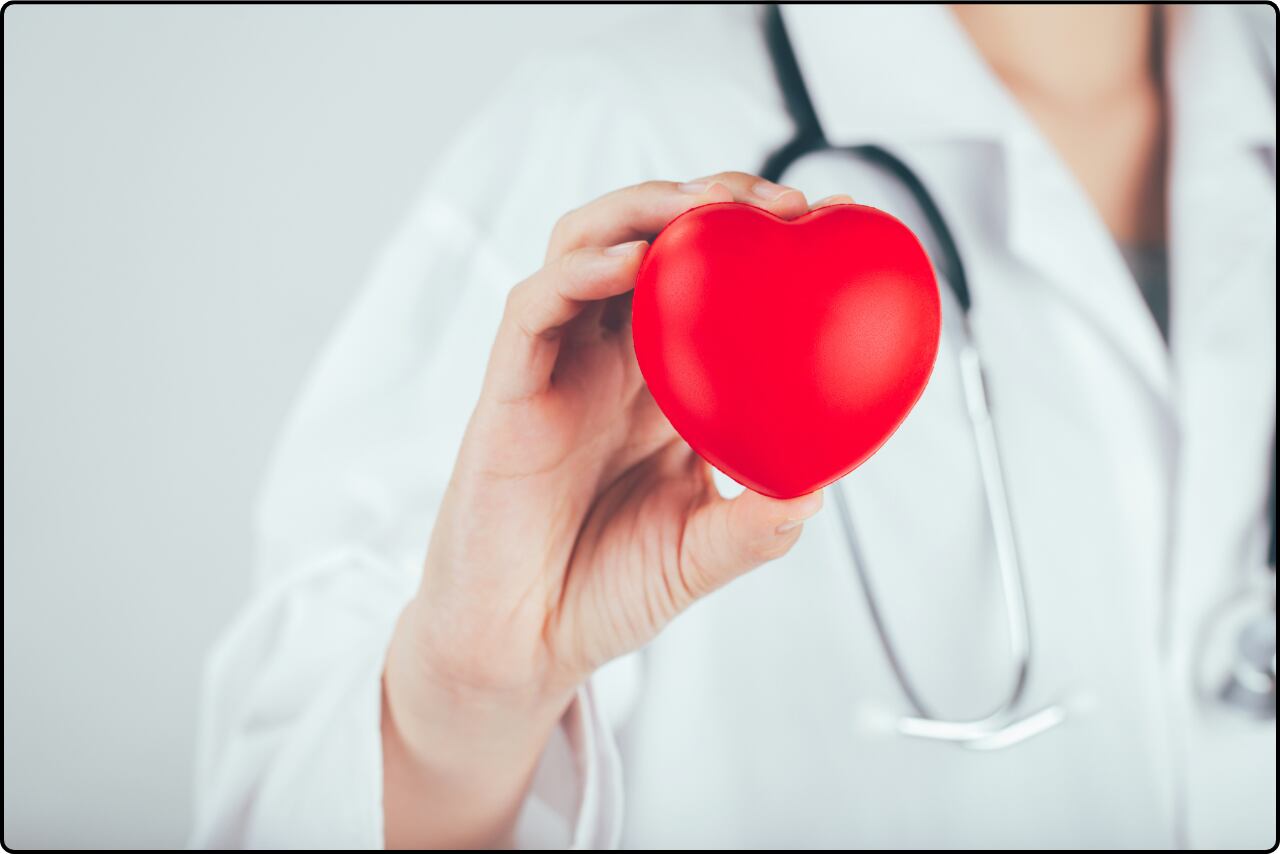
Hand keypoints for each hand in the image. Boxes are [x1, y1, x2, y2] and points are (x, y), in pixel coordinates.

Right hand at [382, 174, 851, 847]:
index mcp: (660, 386)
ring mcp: (558, 366)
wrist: (523, 644)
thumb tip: (823, 484)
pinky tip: (631, 262)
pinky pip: (535, 308)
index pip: (706, 282)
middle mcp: (610, 361)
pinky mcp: (509, 387)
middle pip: (651, 240)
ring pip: (585, 246)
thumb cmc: (604, 591)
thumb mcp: (702, 552)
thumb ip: (757, 521)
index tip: (829, 222)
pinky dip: (580, 273)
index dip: (758, 240)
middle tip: (778, 204)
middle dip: (711, 201)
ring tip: (706, 206)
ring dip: (645, 210)